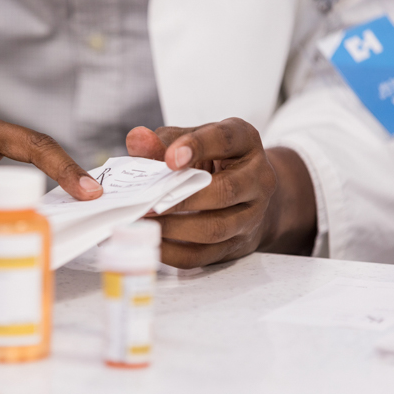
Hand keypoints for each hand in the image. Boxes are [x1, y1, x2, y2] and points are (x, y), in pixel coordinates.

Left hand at [126, 118, 315, 267]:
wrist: (247, 195)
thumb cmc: (212, 161)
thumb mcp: (193, 140)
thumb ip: (163, 141)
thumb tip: (137, 140)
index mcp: (244, 142)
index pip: (225, 139)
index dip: (197, 146)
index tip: (169, 158)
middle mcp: (257, 178)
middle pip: (225, 191)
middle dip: (181, 199)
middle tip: (146, 203)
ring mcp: (252, 215)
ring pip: (215, 228)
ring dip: (174, 228)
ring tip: (144, 222)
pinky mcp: (237, 244)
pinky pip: (204, 255)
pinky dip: (173, 252)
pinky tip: (151, 242)